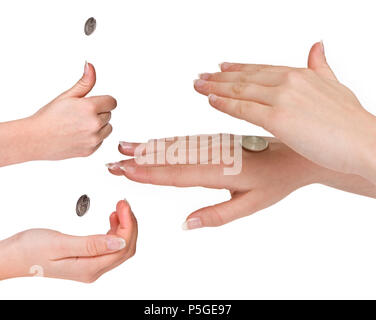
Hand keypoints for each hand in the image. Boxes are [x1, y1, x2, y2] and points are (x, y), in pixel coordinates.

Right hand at [0, 200, 136, 282]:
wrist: (13, 255)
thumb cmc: (30, 249)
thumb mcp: (60, 244)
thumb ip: (91, 244)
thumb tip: (120, 242)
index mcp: (88, 268)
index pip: (122, 248)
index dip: (128, 225)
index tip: (124, 205)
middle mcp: (92, 270)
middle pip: (125, 248)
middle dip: (129, 224)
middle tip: (123, 203)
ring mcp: (90, 266)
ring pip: (119, 247)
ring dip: (123, 226)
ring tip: (119, 208)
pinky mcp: (86, 259)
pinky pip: (108, 246)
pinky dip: (114, 231)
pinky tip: (112, 219)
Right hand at [29, 62, 115, 159]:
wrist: (35, 139)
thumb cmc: (49, 116)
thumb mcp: (67, 96)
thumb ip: (85, 82)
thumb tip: (91, 66)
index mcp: (90, 108)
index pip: (112, 102)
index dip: (103, 101)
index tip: (92, 103)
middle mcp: (95, 124)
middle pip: (109, 114)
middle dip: (98, 113)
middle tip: (78, 115)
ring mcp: (94, 139)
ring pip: (107, 128)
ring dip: (99, 126)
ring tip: (78, 125)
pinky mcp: (91, 150)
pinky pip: (100, 141)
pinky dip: (93, 138)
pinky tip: (77, 135)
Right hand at [107, 136, 375, 229]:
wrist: (294, 154)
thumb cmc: (275, 181)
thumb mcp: (250, 205)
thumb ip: (216, 214)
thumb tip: (186, 224)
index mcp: (223, 172)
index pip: (179, 174)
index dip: (151, 173)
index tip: (127, 171)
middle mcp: (215, 155)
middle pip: (172, 158)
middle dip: (141, 159)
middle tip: (114, 161)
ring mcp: (215, 145)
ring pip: (177, 147)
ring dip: (149, 148)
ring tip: (125, 148)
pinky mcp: (217, 140)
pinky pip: (188, 141)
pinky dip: (167, 143)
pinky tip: (154, 144)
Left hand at [194, 42, 375, 182]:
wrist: (365, 142)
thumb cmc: (352, 121)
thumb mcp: (335, 85)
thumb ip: (321, 66)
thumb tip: (316, 46)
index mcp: (301, 74)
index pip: (260, 69)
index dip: (238, 68)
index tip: (220, 68)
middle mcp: (289, 81)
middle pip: (245, 77)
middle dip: (219, 77)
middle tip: (200, 77)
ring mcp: (283, 99)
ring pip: (240, 90)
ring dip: (215, 88)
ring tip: (199, 86)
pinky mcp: (279, 119)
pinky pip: (243, 109)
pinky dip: (224, 104)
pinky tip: (211, 101)